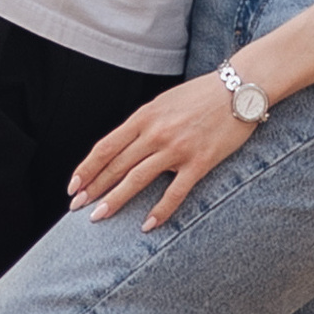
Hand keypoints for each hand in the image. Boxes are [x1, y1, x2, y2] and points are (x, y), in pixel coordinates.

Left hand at [68, 73, 251, 228]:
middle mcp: (156, 133)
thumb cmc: (201, 94)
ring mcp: (177, 148)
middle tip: (76, 207)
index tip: (73, 185)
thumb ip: (143, 123)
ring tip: (98, 217)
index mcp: (144, 116)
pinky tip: (147, 225)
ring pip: (137, 179)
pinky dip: (160, 210)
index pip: (106, 147)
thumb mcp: (164, 102)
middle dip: (93, 188)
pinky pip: (175, 192)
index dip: (86, 168)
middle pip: (116, 165)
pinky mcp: (200, 162)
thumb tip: (124, 146)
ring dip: (115, 200)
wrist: (240, 87)